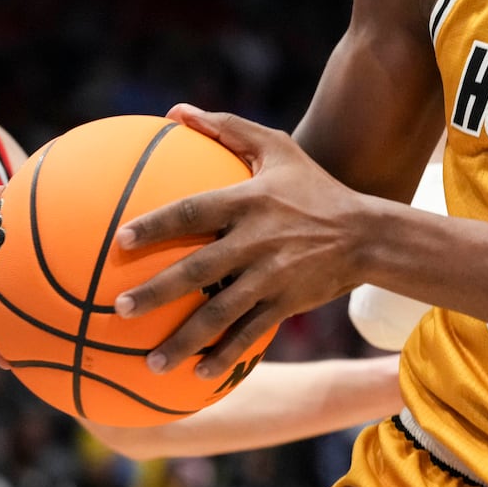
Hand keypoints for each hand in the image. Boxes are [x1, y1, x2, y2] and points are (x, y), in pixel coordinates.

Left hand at [112, 104, 368, 379]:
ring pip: (221, 313)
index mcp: (250, 202)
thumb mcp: (279, 149)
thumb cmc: (314, 187)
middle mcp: (258, 240)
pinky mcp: (288, 303)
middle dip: (158, 292)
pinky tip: (198, 375)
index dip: (156, 225)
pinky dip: (225, 355)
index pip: (194, 212)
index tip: (119, 240)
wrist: (368, 234)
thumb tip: (175, 110)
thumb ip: (228, 128)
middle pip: (199, 270)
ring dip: (184, 340)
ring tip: (150, 362)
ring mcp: (273, 276)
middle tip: (121, 309)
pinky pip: (251, 333)